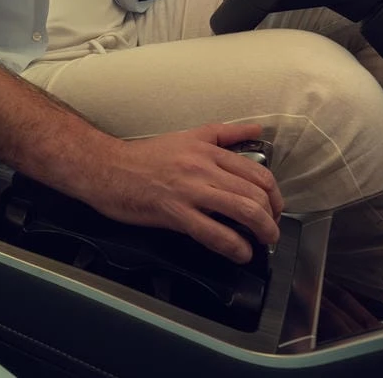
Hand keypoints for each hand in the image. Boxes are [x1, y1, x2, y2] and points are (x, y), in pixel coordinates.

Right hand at [75, 122, 283, 262]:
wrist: (107, 168)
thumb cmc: (145, 156)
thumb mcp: (189, 136)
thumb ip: (225, 133)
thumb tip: (257, 130)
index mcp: (209, 149)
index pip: (258, 173)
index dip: (275, 196)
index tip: (274, 208)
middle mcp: (203, 167)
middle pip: (256, 194)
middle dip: (272, 217)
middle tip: (270, 230)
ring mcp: (190, 190)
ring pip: (243, 211)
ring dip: (262, 232)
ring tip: (263, 243)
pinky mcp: (175, 212)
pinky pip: (215, 233)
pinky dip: (236, 247)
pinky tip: (240, 253)